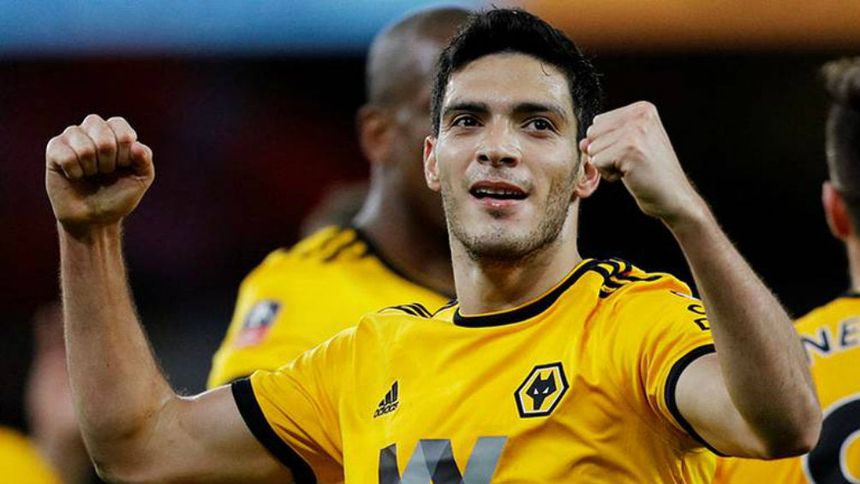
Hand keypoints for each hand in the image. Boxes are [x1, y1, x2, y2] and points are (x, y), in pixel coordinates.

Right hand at [45, 114, 153, 234]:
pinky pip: (66, 155)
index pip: (120, 126)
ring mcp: (72, 137)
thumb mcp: (140, 180)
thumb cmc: (118, 196)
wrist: (95, 218)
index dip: (124, 150)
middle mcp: (93, 129)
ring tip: (91, 174)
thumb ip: (145, 160)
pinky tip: (76, 176)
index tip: (123, 165)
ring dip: (91, 168)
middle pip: (101, 132)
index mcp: (116, 131)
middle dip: (108, 159)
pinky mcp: (54, 149)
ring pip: (84, 146)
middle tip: (106, 171)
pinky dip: (75, 172)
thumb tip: (135, 145)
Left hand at [581, 101, 704, 226]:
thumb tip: (582, 143)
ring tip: (632, 169)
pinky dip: (609, 175)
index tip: (633, 153)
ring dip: (607, 165)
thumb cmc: (650, 173)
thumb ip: (604, 138)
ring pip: (592, 149)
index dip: (608, 144)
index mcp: (642, 108)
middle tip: (632, 163)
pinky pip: (597, 162)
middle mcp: (640, 115)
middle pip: (592, 133)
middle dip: (605, 153)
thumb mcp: (627, 147)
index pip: (598, 122)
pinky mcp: (629, 150)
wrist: (674, 197)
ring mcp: (636, 131)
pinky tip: (631, 175)